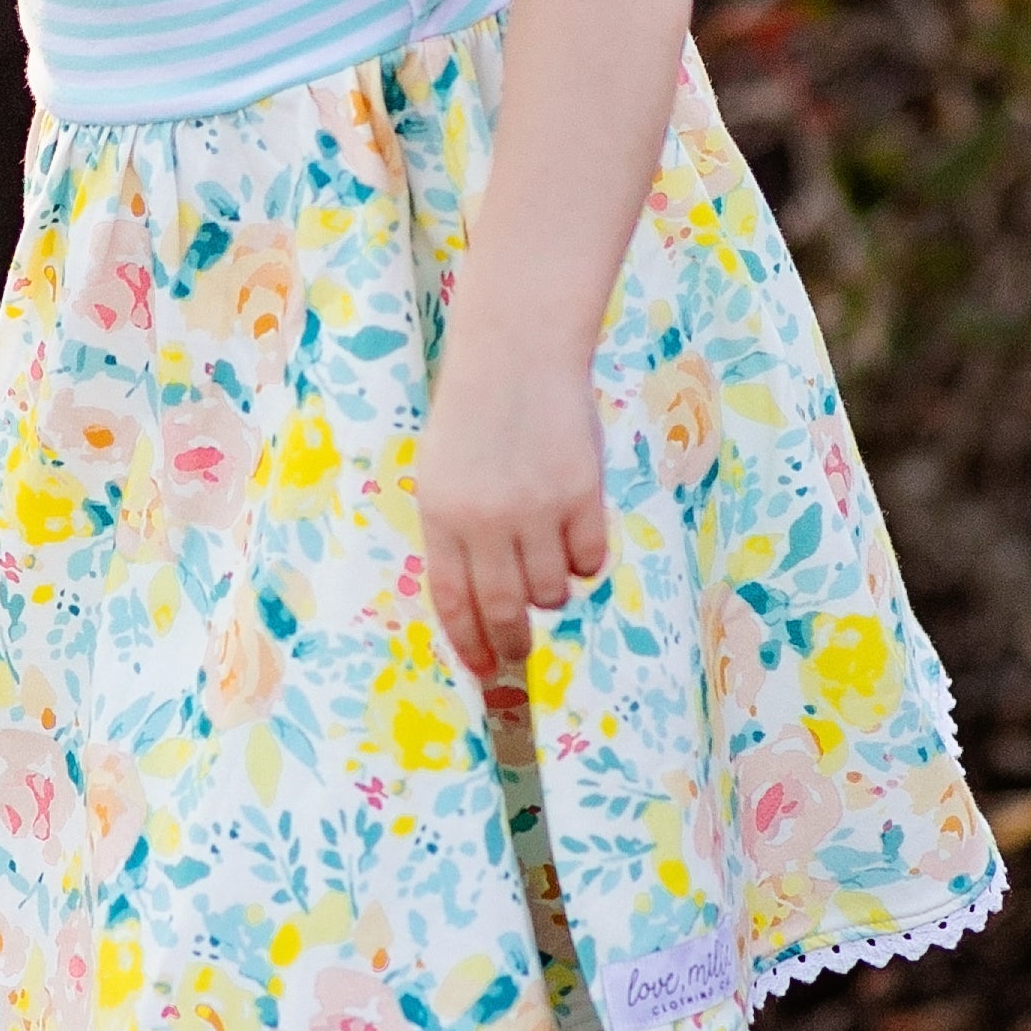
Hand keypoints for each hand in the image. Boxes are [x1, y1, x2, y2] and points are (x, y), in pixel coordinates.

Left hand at [412, 353, 608, 678]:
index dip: (470, 645)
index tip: (484, 673)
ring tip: (547, 565)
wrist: (518, 357)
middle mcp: (484, 520)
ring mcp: (534, 509)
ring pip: (551, 591)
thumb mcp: (443, 477)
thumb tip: (479, 610)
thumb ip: (456, 537)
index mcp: (441, 516)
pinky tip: (576, 538)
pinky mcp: (581, 495)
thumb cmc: (477, 419)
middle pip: (504, 609)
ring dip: (552, 593)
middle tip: (520, 655)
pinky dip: (585, 562)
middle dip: (513, 643)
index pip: (454, 601)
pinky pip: (590, 560)